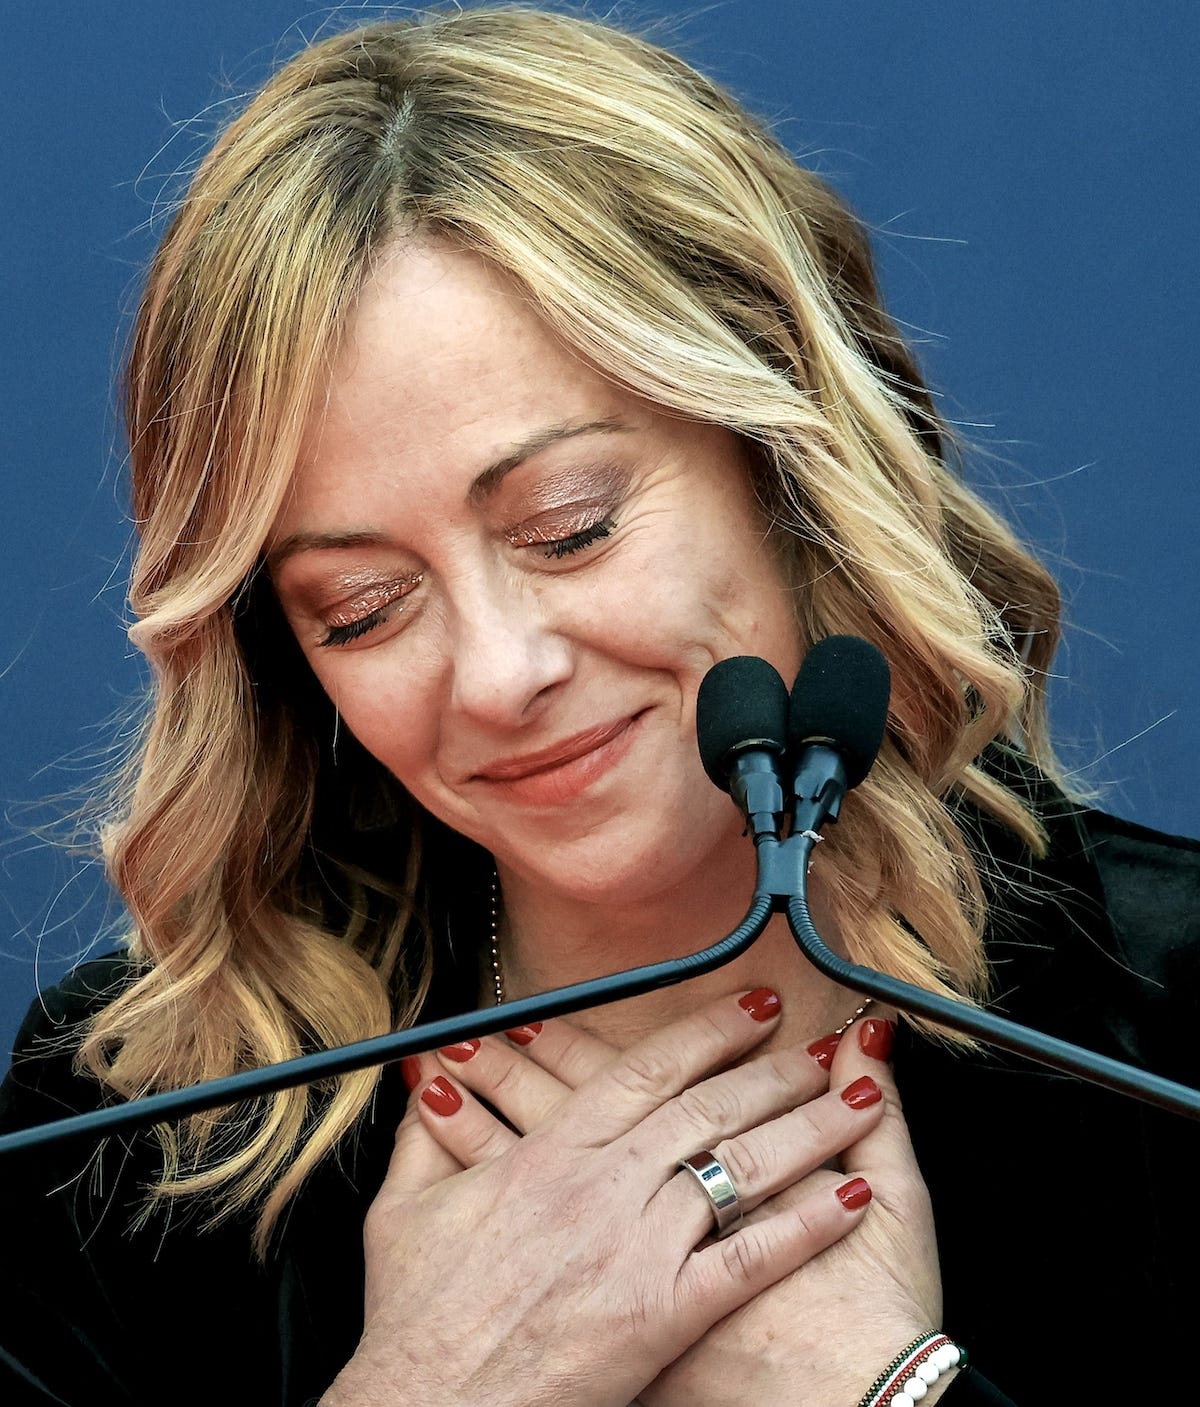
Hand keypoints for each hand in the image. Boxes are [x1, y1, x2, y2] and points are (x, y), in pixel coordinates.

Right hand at [323, 991, 884, 1406]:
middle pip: (709, 1108)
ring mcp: (638, 1247)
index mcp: (549, 1156)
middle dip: (773, 1067)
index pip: (646, 1070)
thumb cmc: (418, 1323)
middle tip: (819, 1041)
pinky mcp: (664, 1312)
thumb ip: (424, 1138)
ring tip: (855, 1098)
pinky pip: (751, 1257)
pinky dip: (806, 1223)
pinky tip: (849, 1198)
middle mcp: (604, 1188)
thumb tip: (427, 1086)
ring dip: (808, 1128)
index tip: (752, 1007)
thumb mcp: (402, 1212)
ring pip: (740, 1168)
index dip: (709, 1031)